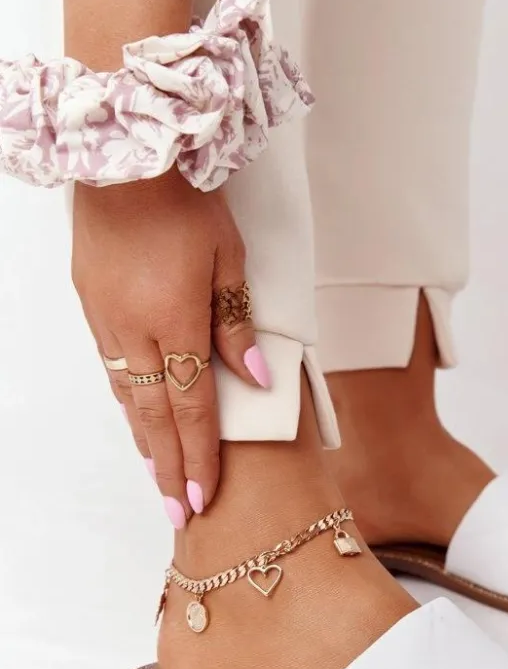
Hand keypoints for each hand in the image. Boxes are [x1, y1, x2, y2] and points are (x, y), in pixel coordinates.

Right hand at [72, 170, 266, 525]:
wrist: (123, 158)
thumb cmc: (186, 202)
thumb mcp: (229, 257)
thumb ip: (238, 324)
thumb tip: (254, 379)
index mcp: (177, 322)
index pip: (192, 409)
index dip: (197, 458)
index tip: (198, 500)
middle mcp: (137, 332)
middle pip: (156, 416)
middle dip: (168, 467)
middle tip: (174, 511)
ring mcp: (109, 320)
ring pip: (129, 395)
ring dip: (146, 439)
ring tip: (157, 473)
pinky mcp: (93, 305)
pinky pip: (113, 367)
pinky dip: (127, 401)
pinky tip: (135, 416)